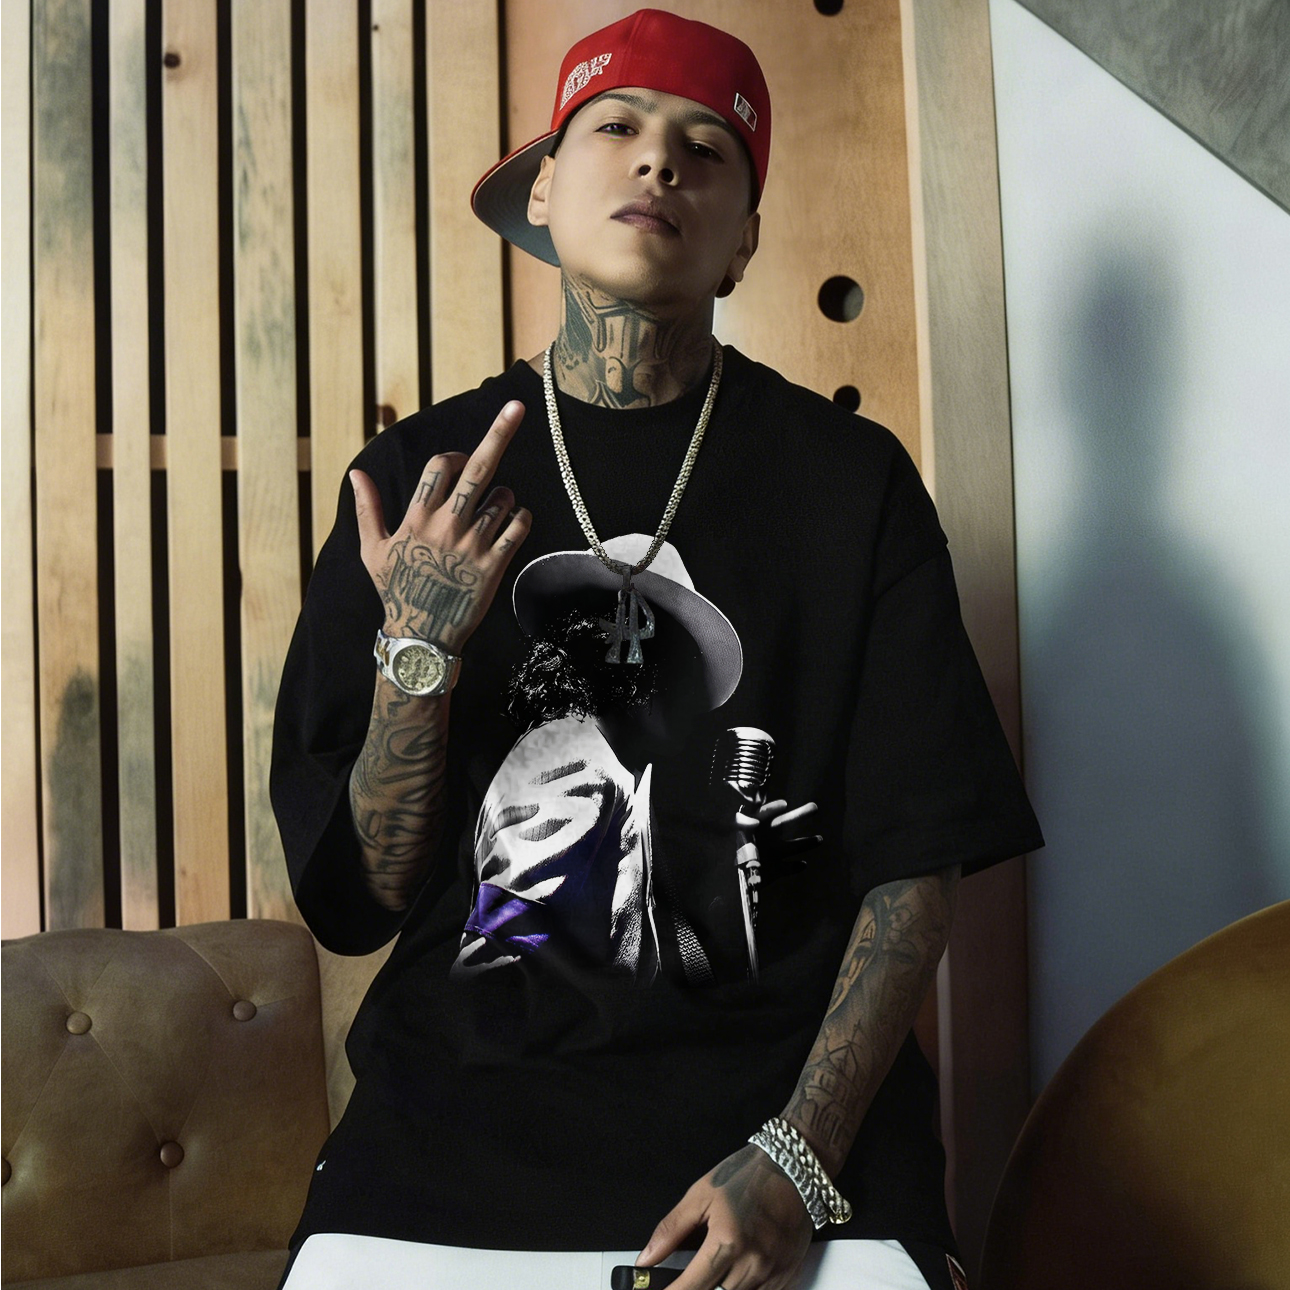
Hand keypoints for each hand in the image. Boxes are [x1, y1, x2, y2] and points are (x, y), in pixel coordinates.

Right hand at [351, 400, 531, 652]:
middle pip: (478, 468)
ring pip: (503, 497)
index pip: (441, 465)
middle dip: (499, 433)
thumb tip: (356, 474)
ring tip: (490, 513)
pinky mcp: (495, 565)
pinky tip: (511, 523)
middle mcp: (447, 526)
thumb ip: (368, 510)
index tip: (457, 462)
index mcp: (417, 518)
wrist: (422, 636)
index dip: (453, 456)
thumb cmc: (396, 591)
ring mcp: (473, 545)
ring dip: (503, 496)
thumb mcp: (373, 551)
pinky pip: (520, 525)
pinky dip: (520, 517)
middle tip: (517, 408)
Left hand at [638, 1145, 813, 1289]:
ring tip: (721, 1259)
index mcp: (727, 1241)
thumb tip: (646, 1259)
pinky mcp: (788, 1275)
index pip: (691, 1287)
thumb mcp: (701, 1194)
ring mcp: (773, 1271)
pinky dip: (747, 1285)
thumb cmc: (747, 1174)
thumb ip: (671, 1231)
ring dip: (723, 1284)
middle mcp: (752, 1262)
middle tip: (694, 1271)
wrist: (793, 1166)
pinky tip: (742, 1264)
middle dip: (699, 1286)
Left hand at [717, 786, 821, 882]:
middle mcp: (765, 838)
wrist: (726, 879)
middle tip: (815, 807)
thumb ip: (740, 825)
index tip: (784, 804)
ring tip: (819, 838)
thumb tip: (754, 820)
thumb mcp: (730, 834)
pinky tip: (803, 864)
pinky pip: (787, 868)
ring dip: (805, 843)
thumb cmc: (725, 852)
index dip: (773, 808)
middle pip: (784, 824)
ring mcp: (770, 855)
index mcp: (753, 828)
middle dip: (799, 815)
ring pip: (791, 846)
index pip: (765, 814)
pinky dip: (795, 867)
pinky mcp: (773, 872)